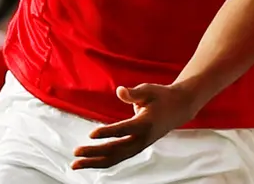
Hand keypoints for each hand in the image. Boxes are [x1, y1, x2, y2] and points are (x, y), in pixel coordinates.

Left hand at [70, 83, 201, 169]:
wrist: (178, 108)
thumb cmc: (161, 96)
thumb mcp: (149, 90)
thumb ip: (133, 93)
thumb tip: (119, 91)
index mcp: (145, 123)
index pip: (123, 130)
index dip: (107, 133)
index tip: (91, 135)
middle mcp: (142, 139)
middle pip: (116, 150)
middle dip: (94, 154)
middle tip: (75, 153)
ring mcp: (139, 146)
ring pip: (115, 158)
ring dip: (94, 162)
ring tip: (75, 164)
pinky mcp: (136, 148)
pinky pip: (117, 157)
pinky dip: (102, 161)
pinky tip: (88, 162)